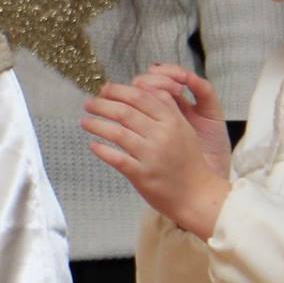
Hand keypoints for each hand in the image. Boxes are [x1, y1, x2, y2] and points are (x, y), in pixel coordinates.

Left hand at [82, 79, 230, 238]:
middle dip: (102, 105)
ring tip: (85, 122)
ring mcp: (152, 156)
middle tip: (89, 103)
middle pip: (125, 112)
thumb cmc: (188, 161)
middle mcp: (162, 135)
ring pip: (118, 133)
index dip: (118, 90)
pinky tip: (93, 145)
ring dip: (97, 125)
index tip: (104, 89)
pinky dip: (102, 150)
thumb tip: (142, 87)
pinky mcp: (143, 175)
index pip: (140, 96)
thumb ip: (166, 108)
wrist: (198, 195)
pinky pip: (117, 159)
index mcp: (172, 121)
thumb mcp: (184, 129)